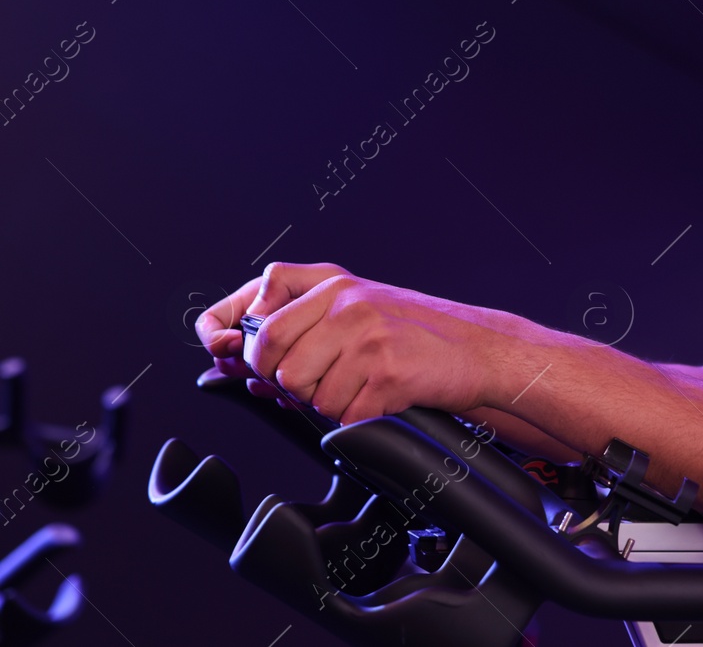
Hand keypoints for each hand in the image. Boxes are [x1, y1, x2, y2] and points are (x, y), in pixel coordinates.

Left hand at [194, 261, 513, 424]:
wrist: (479, 349)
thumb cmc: (415, 333)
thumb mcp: (356, 305)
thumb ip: (297, 318)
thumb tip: (230, 359)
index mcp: (334, 283)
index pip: (258, 310)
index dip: (232, 338)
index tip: (222, 353)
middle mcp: (347, 303)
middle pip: (273, 360)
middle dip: (289, 382)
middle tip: (324, 380)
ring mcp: (367, 337)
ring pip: (305, 393)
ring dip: (329, 402)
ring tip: (364, 384)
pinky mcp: (387, 374)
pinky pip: (342, 416)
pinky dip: (359, 418)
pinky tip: (383, 398)